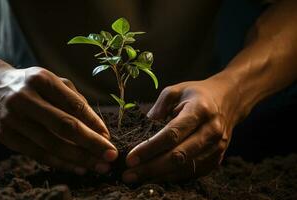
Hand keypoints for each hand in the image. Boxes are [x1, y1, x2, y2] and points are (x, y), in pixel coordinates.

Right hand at [0, 67, 116, 174]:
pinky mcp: (6, 135)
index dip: (94, 123)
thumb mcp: (52, 82)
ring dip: (78, 158)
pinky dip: (60, 163)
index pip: (74, 104)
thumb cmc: (31, 85)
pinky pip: (37, 153)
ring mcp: (13, 118)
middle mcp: (26, 98)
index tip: (108, 138)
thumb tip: (98, 128)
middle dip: (91, 144)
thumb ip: (74, 100)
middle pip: (64, 126)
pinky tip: (77, 167)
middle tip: (110, 156)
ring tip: (98, 166)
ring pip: (51, 144)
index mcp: (42, 80)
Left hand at [123, 77, 245, 182]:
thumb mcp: (176, 90)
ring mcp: (217, 147)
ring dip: (160, 176)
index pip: (172, 134)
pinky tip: (156, 177)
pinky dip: (174, 177)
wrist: (229, 100)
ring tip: (137, 178)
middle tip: (128, 175)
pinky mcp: (217, 158)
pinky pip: (193, 172)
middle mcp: (211, 131)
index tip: (130, 158)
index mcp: (199, 110)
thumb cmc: (197, 94)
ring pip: (186, 168)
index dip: (150, 148)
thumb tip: (146, 124)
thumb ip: (160, 105)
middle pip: (178, 156)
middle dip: (151, 168)